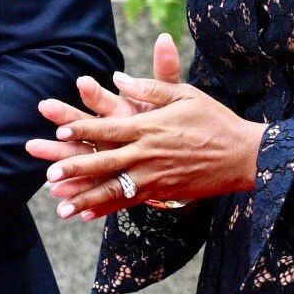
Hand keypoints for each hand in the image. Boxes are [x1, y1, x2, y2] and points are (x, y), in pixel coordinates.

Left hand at [29, 38, 265, 218]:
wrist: (244, 155)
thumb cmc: (214, 119)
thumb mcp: (185, 94)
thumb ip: (150, 86)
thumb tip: (118, 78)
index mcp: (149, 126)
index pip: (109, 128)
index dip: (83, 129)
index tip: (59, 131)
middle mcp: (147, 153)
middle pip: (104, 161)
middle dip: (75, 168)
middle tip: (49, 174)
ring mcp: (154, 176)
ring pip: (113, 189)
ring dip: (85, 198)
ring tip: (60, 207)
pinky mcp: (162, 192)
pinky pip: (129, 202)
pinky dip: (107, 209)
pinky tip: (87, 216)